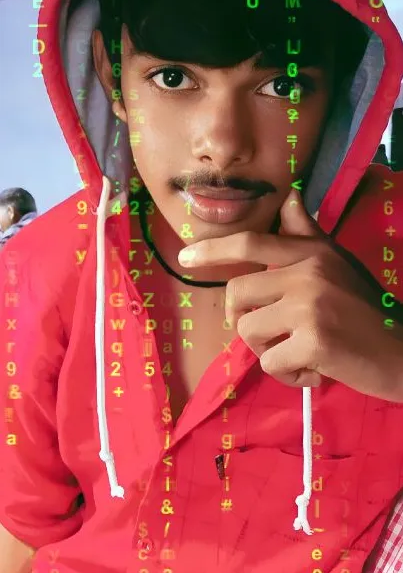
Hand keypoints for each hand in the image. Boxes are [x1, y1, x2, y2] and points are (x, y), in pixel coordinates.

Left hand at [178, 189, 402, 399]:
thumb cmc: (370, 312)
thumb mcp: (340, 264)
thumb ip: (308, 235)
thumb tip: (289, 197)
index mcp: (312, 253)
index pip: (251, 242)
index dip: (212, 250)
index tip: (185, 258)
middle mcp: (308, 272)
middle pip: (236, 294)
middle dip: (247, 322)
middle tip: (276, 336)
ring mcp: (310, 305)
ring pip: (249, 331)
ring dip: (270, 352)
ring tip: (303, 354)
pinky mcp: (315, 340)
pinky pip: (271, 363)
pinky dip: (289, 376)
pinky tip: (317, 371)